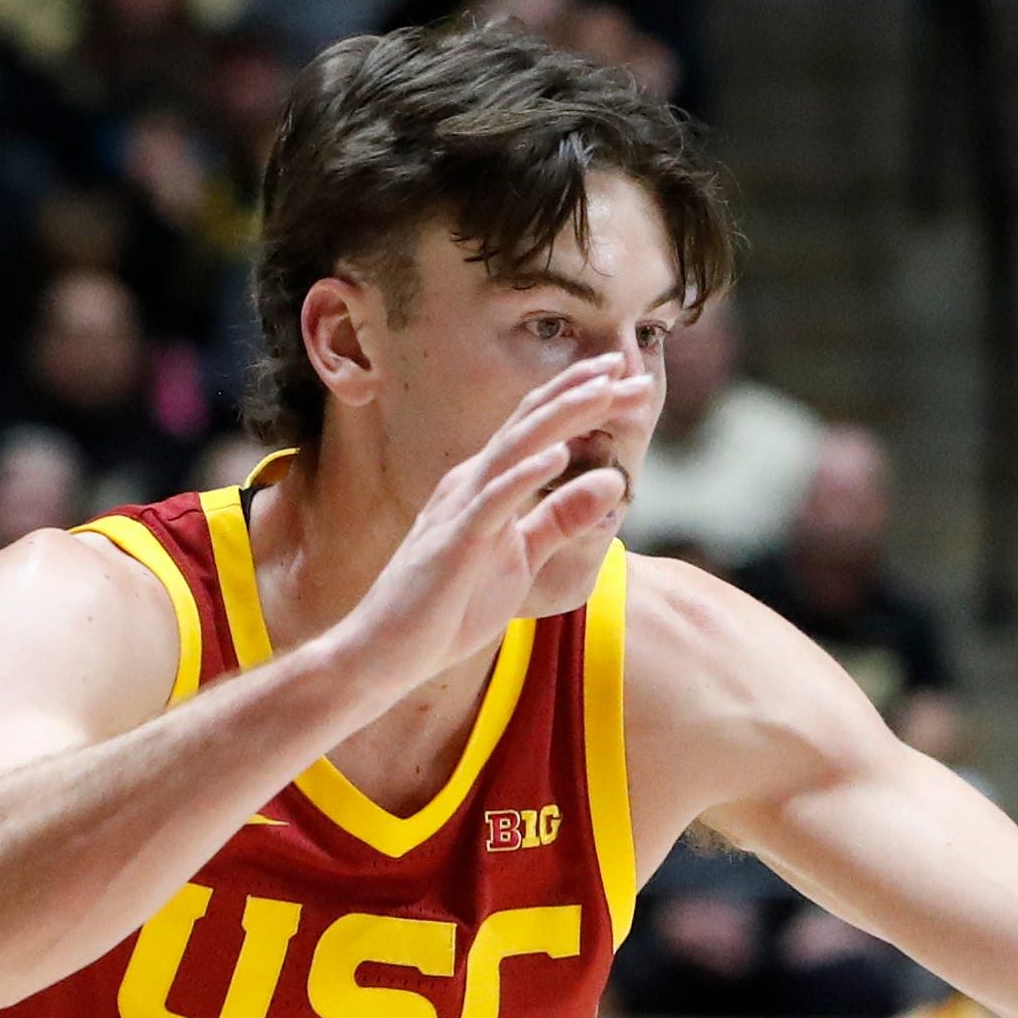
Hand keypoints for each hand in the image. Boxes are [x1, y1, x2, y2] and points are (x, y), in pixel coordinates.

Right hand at [337, 354, 657, 689]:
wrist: (388, 651)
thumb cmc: (449, 608)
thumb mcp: (524, 560)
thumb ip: (564, 520)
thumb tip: (613, 482)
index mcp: (488, 486)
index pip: (542, 432)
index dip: (584, 404)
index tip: (629, 383)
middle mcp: (472, 484)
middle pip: (531, 425)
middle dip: (579, 394)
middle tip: (624, 365)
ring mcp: (459, 510)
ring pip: (514, 449)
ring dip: (560, 416)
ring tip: (600, 388)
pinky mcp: (453, 543)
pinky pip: (492, 502)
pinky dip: (525, 474)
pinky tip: (558, 453)